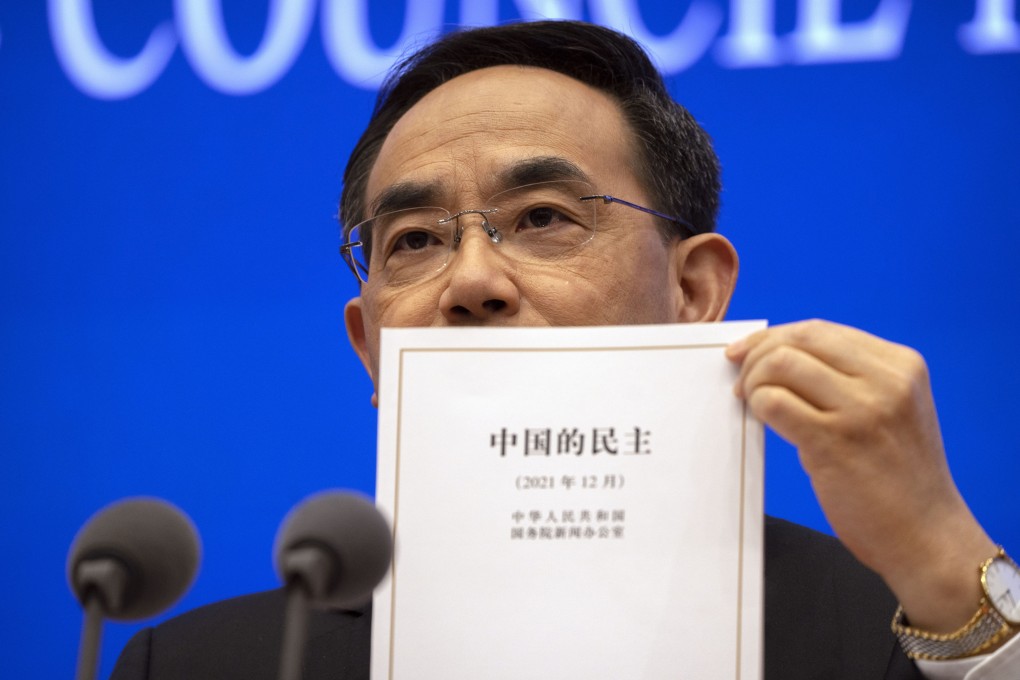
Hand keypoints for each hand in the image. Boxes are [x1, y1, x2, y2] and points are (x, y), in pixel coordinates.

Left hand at [726, 320, 994, 632]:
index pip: (820, 331)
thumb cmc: (898, 476)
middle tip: (740, 379)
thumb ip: (848, 380)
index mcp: (901, 365)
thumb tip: (776, 359)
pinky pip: (774, 402)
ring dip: (754, 381)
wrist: (927, 537)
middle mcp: (886, 380)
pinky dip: (758, 406)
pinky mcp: (834, 441)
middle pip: (799, 339)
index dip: (774, 337)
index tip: (746, 351)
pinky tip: (761, 420)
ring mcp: (862, 410)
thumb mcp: (891, 410)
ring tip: (752, 403)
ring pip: (781, 364)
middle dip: (757, 353)